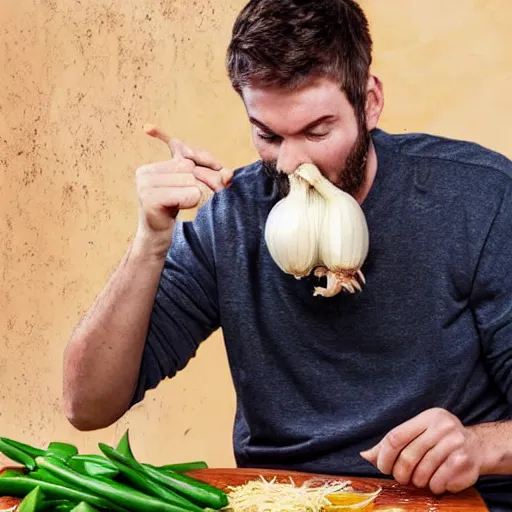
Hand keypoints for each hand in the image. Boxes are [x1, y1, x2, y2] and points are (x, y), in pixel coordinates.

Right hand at [133, 123, 232, 255]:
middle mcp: (145, 173)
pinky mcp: (150, 200)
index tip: (195, 192)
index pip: (189, 159)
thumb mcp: (191, 189)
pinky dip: (192, 204)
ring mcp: (145, 186)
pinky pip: (188, 194)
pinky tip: (178, 212)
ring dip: (196, 197)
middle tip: (191, 203)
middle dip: (200, 186)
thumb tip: (228, 174)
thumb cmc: (178, 216)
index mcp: (152, 168)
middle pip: (190, 169)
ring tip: (184, 208)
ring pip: (191, 181)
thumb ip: (209, 174)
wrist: (159, 242)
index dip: (201, 175)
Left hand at [360, 408, 482, 494]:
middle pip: (408, 456)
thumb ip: (392, 444)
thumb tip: (364, 455)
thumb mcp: (417, 433)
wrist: (478, 446)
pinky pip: (439, 481)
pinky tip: (434, 483)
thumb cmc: (439, 440)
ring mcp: (455, 443)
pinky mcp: (464, 461)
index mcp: (426, 417)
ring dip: (417, 481)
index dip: (384, 455)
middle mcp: (442, 427)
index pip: (395, 437)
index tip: (382, 467)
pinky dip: (433, 487)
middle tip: (401, 478)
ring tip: (419, 480)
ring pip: (423, 471)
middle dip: (400, 472)